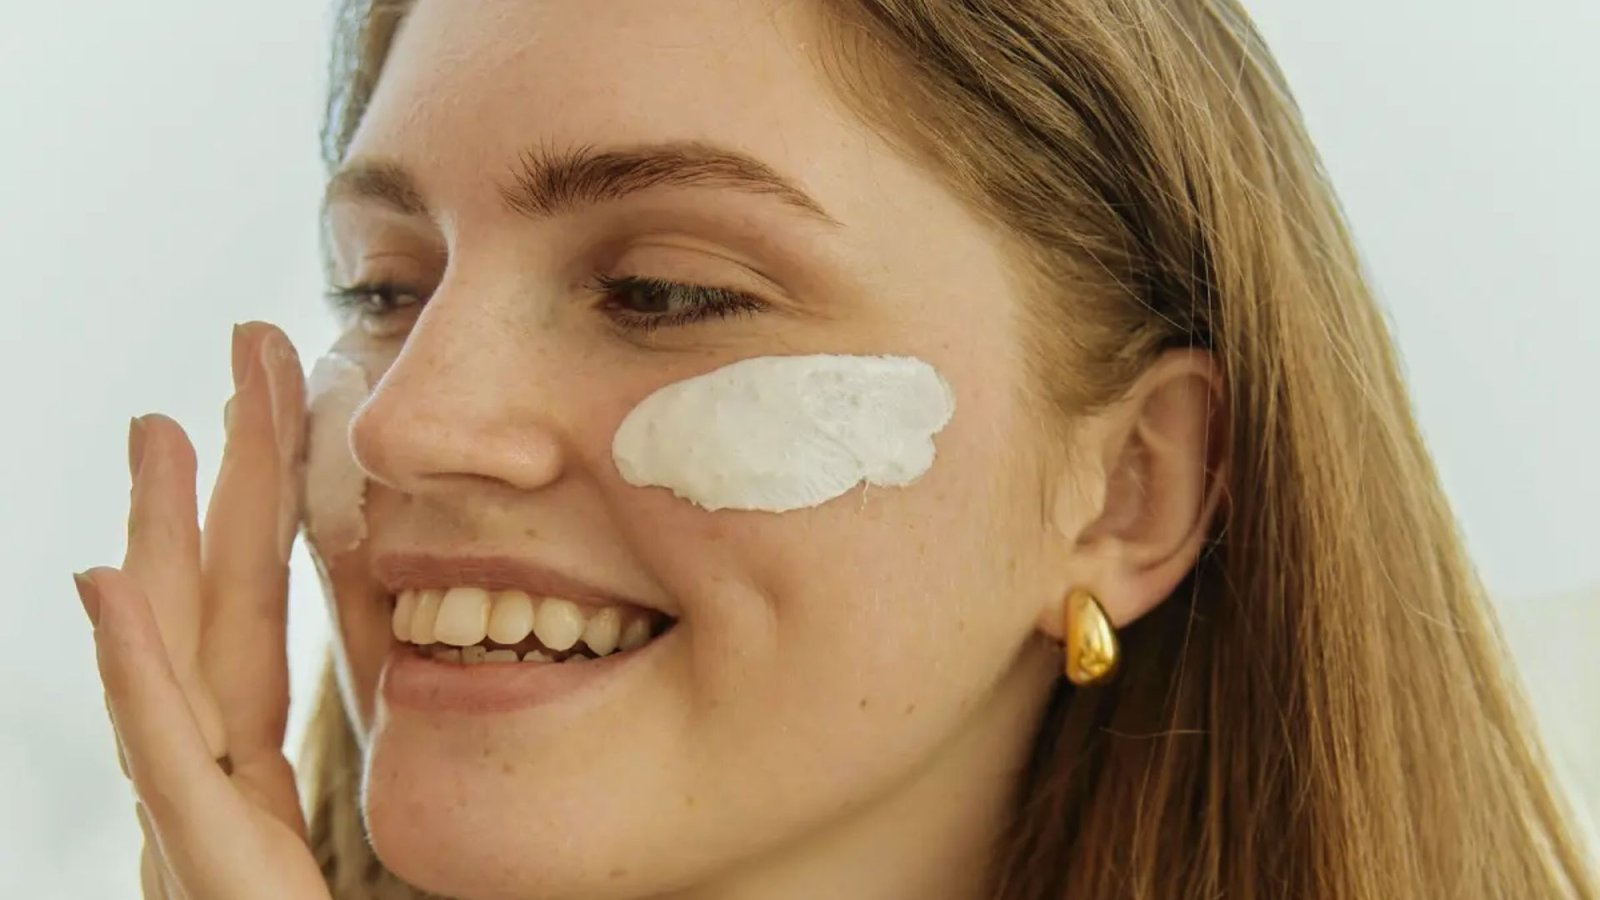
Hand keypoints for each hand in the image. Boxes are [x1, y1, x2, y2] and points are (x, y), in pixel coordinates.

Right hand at [74, 322, 329, 898]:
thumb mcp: (367, 855)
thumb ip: (372, 774)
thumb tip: (408, 673)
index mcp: (259, 782)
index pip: (259, 625)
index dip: (261, 516)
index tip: (276, 409)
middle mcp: (216, 797)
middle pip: (213, 618)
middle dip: (219, 488)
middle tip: (231, 367)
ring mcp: (199, 839)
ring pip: (173, 668)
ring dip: (161, 544)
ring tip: (159, 432)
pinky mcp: (213, 884)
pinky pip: (171, 767)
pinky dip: (133, 674)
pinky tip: (109, 582)